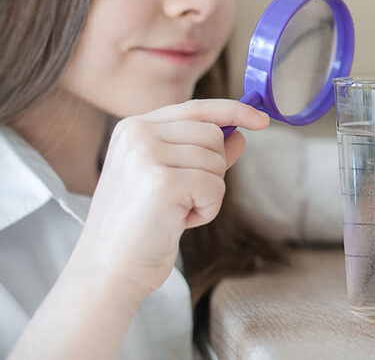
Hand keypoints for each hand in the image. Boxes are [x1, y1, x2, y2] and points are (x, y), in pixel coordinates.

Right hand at [71, 99, 268, 305]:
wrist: (107, 272)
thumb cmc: (139, 228)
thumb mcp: (169, 180)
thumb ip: (202, 154)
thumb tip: (239, 136)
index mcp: (133, 128)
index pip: (196, 108)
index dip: (234, 111)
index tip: (262, 120)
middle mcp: (137, 134)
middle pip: (213, 134)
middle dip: (212, 170)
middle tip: (182, 198)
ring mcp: (147, 156)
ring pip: (217, 162)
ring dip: (208, 194)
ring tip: (174, 212)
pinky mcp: (163, 183)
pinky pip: (216, 188)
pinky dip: (207, 210)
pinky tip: (177, 223)